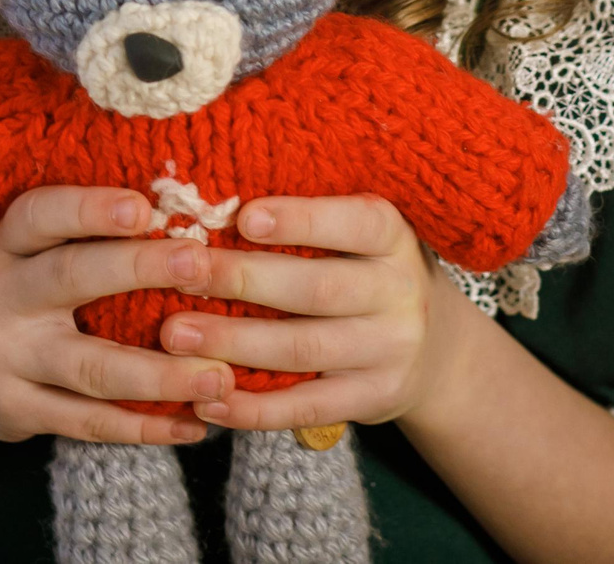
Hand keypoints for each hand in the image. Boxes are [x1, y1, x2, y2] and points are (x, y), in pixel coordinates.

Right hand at [0, 186, 231, 448]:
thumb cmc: (12, 294)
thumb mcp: (25, 257)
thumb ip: (82, 238)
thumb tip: (185, 213)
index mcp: (6, 247)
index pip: (38, 216)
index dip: (87, 208)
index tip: (143, 207)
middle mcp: (0, 298)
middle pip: (69, 278)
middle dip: (139, 269)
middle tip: (202, 266)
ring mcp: (6, 360)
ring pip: (91, 369)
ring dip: (162, 374)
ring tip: (220, 375)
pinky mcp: (17, 412)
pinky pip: (89, 423)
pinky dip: (145, 426)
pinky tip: (194, 423)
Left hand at [158, 194, 472, 433]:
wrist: (439, 352)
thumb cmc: (368, 273)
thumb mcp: (361, 239)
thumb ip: (308, 225)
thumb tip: (213, 206)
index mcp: (393, 238)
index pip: (352, 224)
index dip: (300, 220)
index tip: (243, 216)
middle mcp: (399, 293)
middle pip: (316, 288)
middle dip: (242, 280)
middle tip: (181, 272)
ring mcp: (389, 352)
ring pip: (303, 349)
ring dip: (233, 343)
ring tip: (174, 336)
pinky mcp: (372, 400)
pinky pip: (306, 407)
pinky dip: (253, 408)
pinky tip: (206, 400)